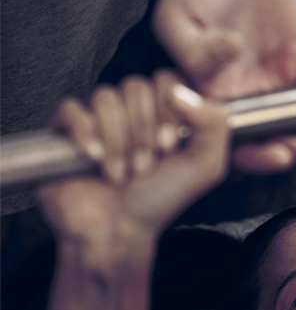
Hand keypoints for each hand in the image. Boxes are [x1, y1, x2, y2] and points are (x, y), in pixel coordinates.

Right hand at [38, 72, 228, 252]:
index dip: (169, 110)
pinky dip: (86, 133)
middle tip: (145, 166)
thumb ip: (214, 124)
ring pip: (105, 97)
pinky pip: (71, 109)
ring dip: (119, 140)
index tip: (170, 147)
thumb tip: (180, 90)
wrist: (118, 229)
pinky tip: (94, 158)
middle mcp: (131, 110)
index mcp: (165, 112)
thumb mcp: (205, 165)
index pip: (167, 80)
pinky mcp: (65, 130)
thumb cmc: (161, 198)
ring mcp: (98, 118)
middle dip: (144, 132)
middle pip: (136, 87)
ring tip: (122, 173)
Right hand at [154, 0, 295, 172]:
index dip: (254, 153)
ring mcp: (272, 84)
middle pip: (269, 139)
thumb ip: (193, 49)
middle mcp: (242, 96)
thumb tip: (228, 54)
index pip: (230, 140)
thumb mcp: (177, 17)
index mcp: (208, 95)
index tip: (275, 152)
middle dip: (293, 153)